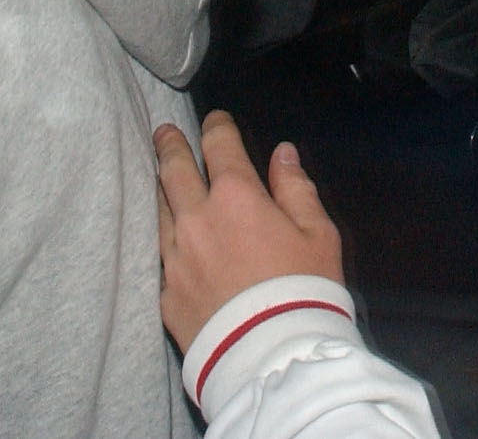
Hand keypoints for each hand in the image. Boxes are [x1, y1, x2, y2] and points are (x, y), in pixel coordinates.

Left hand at [155, 111, 343, 354]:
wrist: (271, 357)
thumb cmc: (304, 289)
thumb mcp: (318, 232)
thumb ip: (296, 188)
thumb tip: (282, 154)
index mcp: (236, 196)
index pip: (218, 146)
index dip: (216, 126)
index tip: (215, 120)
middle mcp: (196, 219)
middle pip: (174, 170)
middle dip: (170, 145)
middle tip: (164, 133)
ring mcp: (175, 258)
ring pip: (159, 209)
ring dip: (161, 189)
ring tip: (161, 178)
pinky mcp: (165, 295)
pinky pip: (160, 255)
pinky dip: (165, 238)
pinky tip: (168, 238)